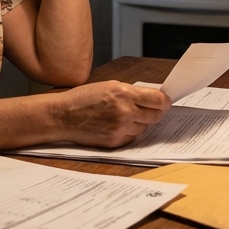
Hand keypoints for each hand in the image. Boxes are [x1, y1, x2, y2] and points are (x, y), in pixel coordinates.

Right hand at [51, 80, 170, 147]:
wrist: (63, 116)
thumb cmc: (83, 98)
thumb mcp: (109, 86)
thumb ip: (131, 92)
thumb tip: (152, 98)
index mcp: (124, 93)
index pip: (158, 100)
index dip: (164, 102)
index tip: (164, 102)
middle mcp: (125, 111)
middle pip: (156, 116)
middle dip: (154, 112)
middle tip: (147, 109)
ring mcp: (120, 128)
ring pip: (144, 128)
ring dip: (139, 123)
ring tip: (123, 117)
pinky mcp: (115, 141)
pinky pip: (132, 137)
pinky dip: (128, 132)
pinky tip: (115, 126)